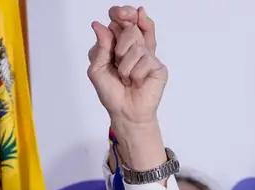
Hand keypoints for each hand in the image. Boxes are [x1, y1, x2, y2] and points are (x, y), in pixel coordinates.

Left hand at [88, 6, 165, 139]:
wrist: (124, 112)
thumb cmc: (111, 92)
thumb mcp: (97, 69)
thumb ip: (100, 47)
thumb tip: (98, 25)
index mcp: (119, 42)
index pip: (122, 19)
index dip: (121, 13)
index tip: (118, 14)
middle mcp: (135, 46)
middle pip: (131, 28)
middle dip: (121, 44)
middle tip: (118, 59)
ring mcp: (148, 55)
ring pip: (136, 45)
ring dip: (125, 66)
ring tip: (125, 78)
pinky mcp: (158, 66)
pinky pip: (144, 61)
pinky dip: (135, 75)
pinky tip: (136, 83)